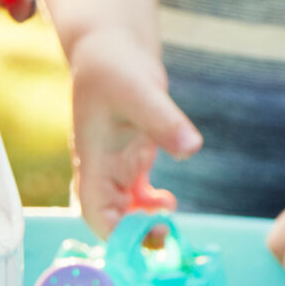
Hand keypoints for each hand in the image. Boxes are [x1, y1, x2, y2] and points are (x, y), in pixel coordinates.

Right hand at [67, 31, 200, 236]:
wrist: (112, 48)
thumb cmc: (117, 67)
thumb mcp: (142, 93)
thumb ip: (165, 122)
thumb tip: (191, 149)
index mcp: (93, 160)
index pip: (94, 210)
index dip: (114, 232)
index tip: (144, 237)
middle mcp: (99, 168)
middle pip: (107, 217)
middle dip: (131, 235)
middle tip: (165, 237)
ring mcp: (113, 165)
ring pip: (121, 209)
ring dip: (141, 223)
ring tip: (168, 225)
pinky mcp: (129, 157)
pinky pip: (134, 194)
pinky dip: (148, 205)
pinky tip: (168, 204)